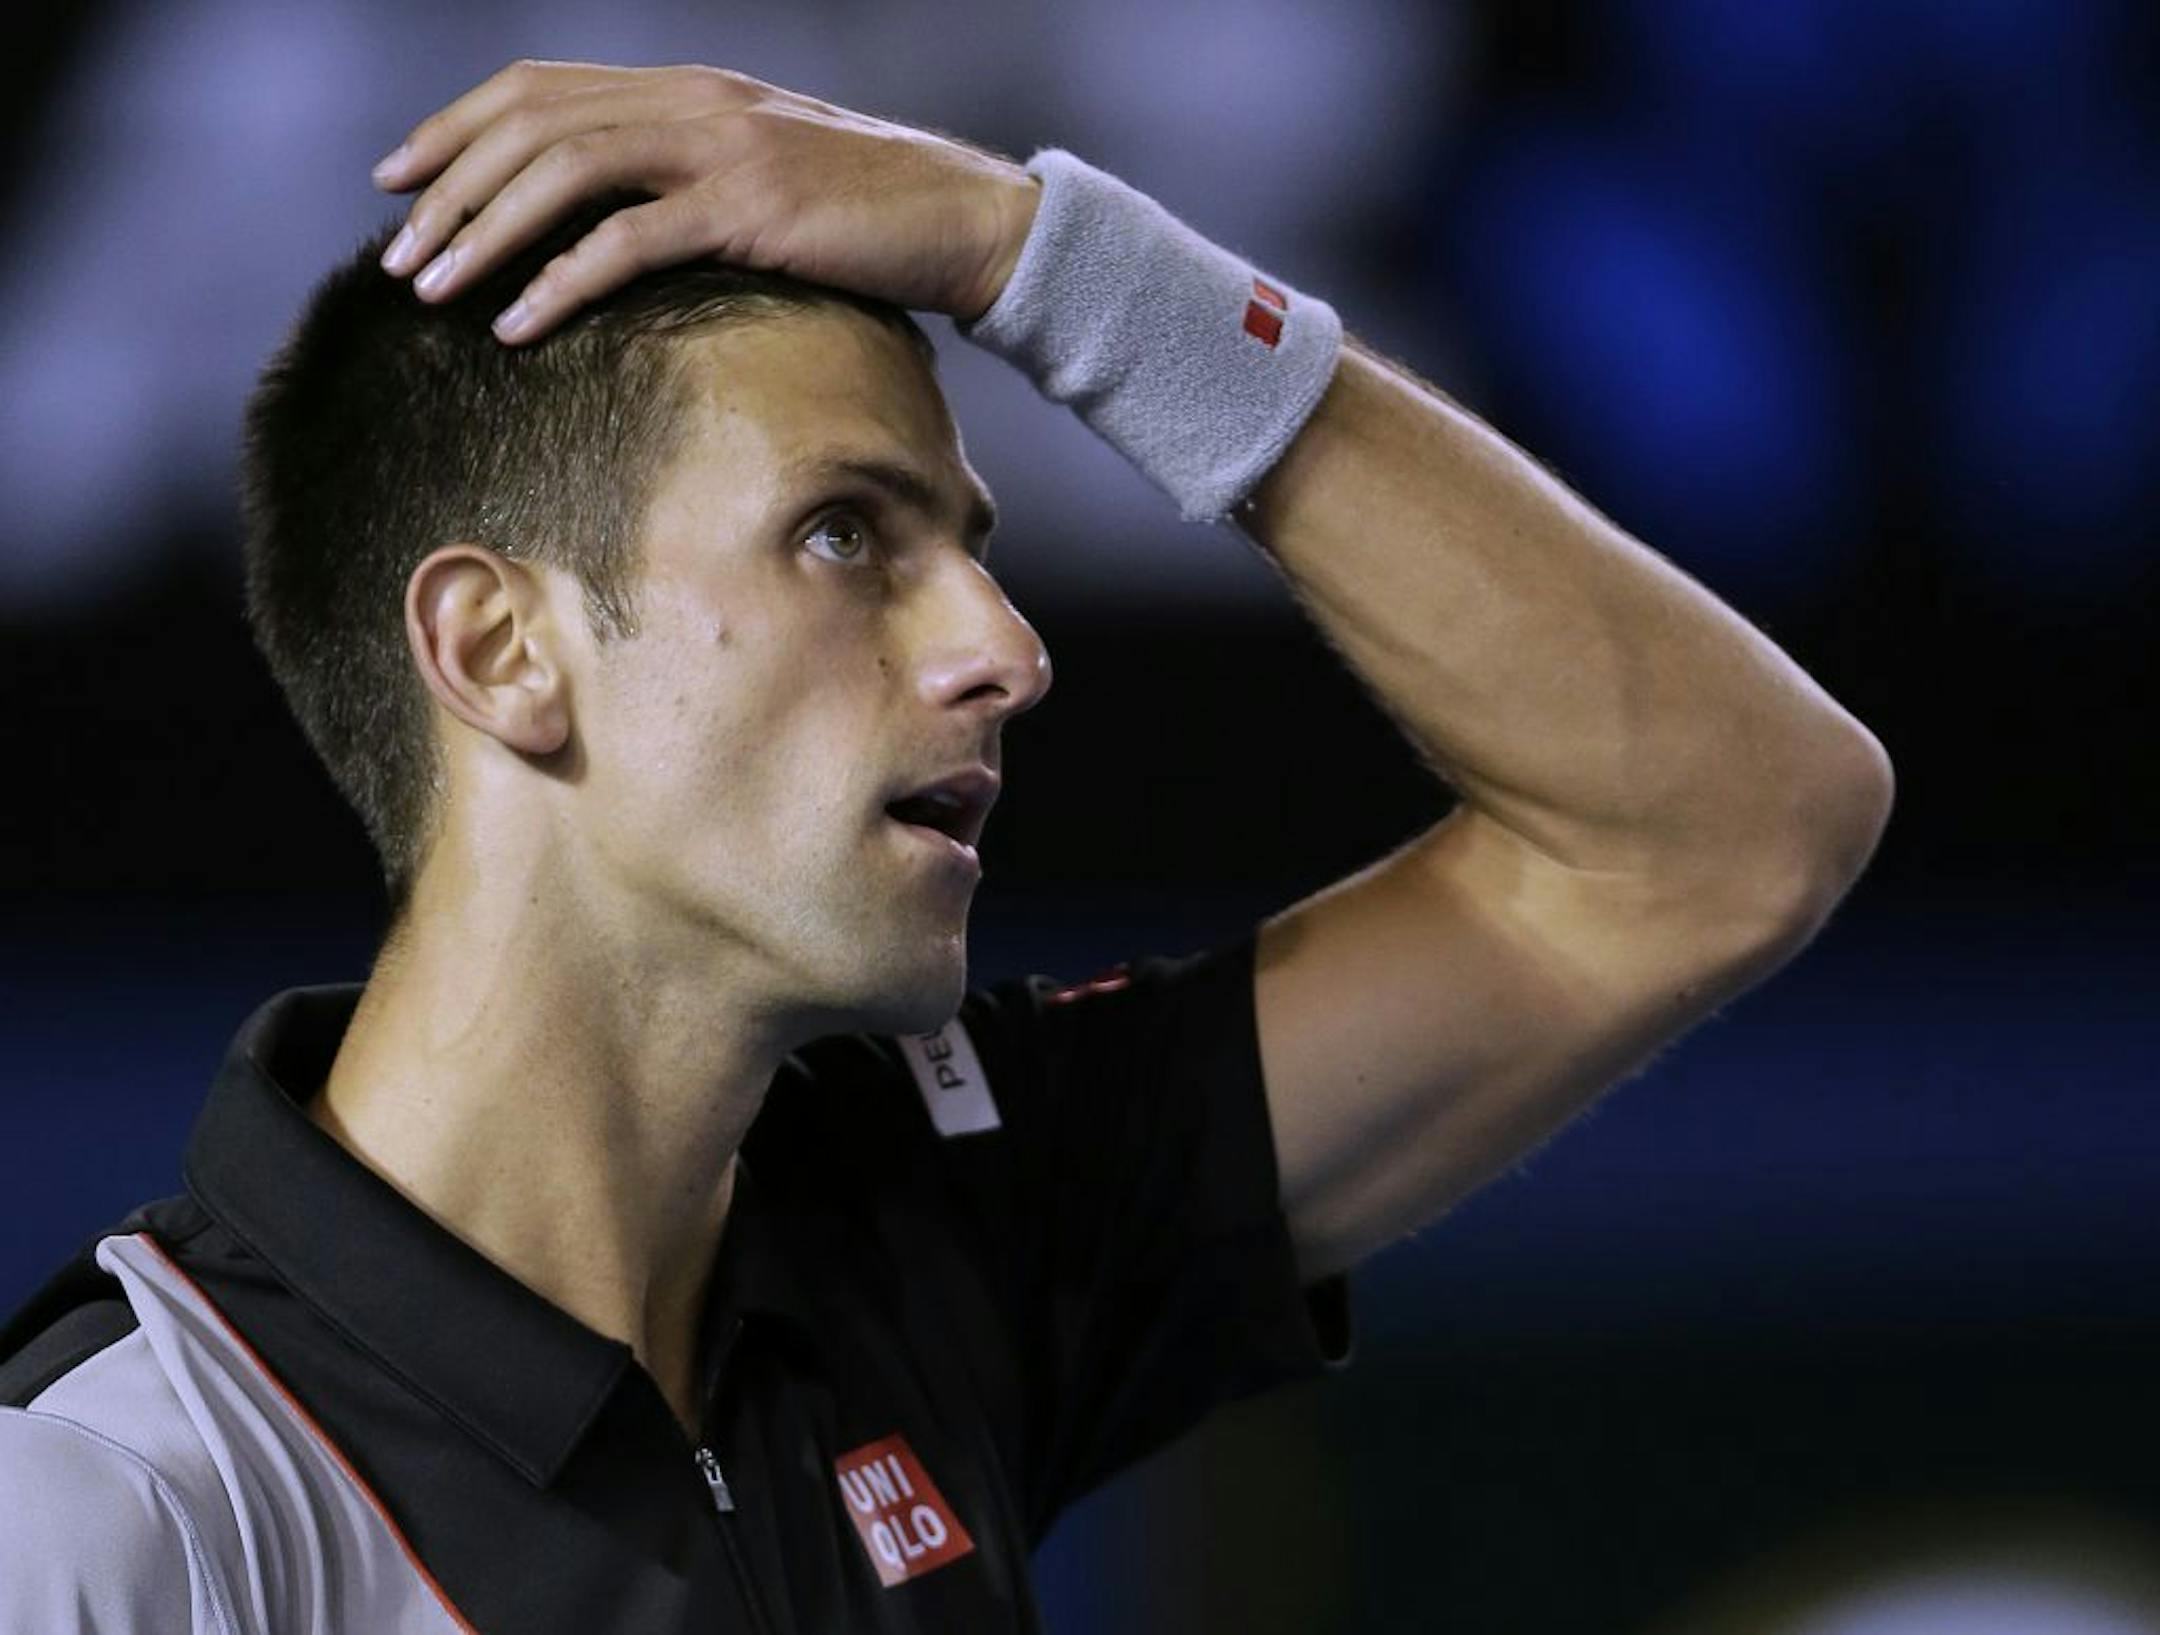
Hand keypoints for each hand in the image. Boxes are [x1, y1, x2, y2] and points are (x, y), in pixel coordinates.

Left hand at [371, 60, 1040, 341]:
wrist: (970, 221)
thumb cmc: (871, 218)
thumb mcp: (767, 179)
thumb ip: (691, 179)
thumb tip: (611, 227)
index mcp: (689, 87)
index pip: (540, 89)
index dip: (455, 130)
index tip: (398, 182)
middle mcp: (694, 101)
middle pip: (531, 124)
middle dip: (449, 189)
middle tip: (397, 255)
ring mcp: (722, 149)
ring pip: (564, 172)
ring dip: (484, 233)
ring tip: (432, 290)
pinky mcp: (752, 210)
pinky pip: (629, 243)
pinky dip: (560, 281)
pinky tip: (518, 325)